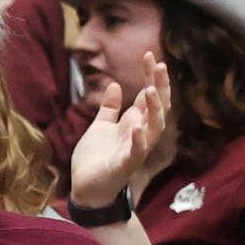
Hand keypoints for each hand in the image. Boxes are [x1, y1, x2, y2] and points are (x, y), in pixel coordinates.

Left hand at [69, 55, 169, 207]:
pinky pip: (137, 152)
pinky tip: (138, 126)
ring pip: (154, 128)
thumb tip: (115, 85)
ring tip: (149, 89)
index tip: (149, 55)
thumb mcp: (100, 127)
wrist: (85, 189)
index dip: (151, 76)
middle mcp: (140, 134)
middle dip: (159, 86)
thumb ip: (109, 108)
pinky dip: (139, 140)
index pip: (148, 96)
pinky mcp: (125, 166)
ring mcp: (135, 150)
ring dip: (153, 109)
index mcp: (134, 123)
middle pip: (157, 107)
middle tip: (158, 65)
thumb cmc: (95, 159)